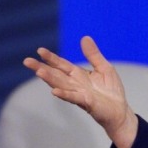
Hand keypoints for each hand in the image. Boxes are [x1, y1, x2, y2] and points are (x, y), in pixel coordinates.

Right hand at [23, 36, 137, 147]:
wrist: (120, 110)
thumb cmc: (111, 90)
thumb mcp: (104, 68)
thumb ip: (93, 55)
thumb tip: (84, 37)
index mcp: (79, 75)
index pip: (62, 65)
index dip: (51, 58)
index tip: (39, 50)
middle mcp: (75, 84)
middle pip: (56, 74)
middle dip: (42, 68)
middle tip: (27, 61)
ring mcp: (79, 94)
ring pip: (62, 85)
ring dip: (50, 79)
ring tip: (38, 72)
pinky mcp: (87, 102)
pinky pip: (74, 98)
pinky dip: (65, 94)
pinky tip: (54, 91)